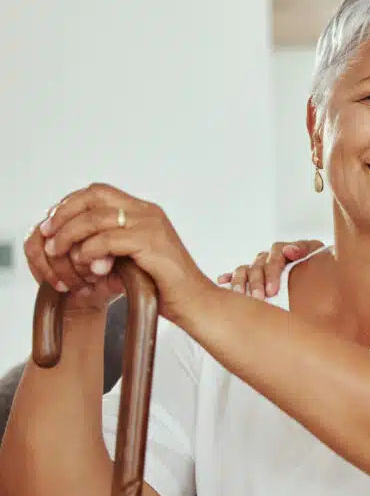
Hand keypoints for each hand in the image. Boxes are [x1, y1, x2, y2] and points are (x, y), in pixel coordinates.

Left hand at [35, 183, 214, 322]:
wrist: (194, 302)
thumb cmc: (164, 286)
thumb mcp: (131, 258)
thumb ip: (109, 244)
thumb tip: (71, 243)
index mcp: (144, 212)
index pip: (98, 192)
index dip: (69, 205)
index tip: (51, 226)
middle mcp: (148, 212)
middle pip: (94, 196)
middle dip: (64, 215)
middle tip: (48, 237)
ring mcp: (151, 225)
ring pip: (96, 217)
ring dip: (70, 236)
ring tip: (62, 255)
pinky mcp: (152, 242)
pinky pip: (108, 239)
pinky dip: (91, 252)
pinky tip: (90, 267)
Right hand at [216, 239, 324, 298]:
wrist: (323, 279)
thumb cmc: (323, 270)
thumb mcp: (322, 258)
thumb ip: (309, 251)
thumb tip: (291, 250)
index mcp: (288, 250)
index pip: (276, 254)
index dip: (273, 272)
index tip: (273, 290)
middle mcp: (271, 257)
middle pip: (259, 265)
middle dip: (258, 282)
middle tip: (261, 299)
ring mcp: (261, 266)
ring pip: (246, 270)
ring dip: (242, 283)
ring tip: (241, 297)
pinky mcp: (253, 277)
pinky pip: (237, 275)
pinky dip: (229, 278)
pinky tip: (223, 283)